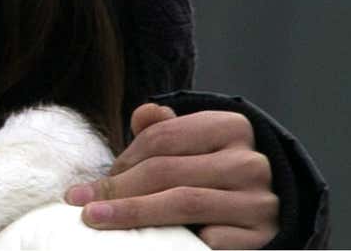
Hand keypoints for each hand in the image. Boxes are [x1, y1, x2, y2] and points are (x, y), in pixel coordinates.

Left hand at [64, 103, 278, 248]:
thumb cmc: (213, 173)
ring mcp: (260, 200)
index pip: (161, 138)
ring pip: (185, 203)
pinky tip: (153, 245)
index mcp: (231, 127)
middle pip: (167, 171)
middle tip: (84, 208)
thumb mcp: (194, 142)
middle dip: (118, 190)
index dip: (121, 161)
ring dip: (134, 214)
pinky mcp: (264, 236)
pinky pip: (212, 240)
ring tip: (98, 221)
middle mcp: (250, 161)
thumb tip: (143, 113)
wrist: (267, 210)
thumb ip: (164, 129)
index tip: (89, 187)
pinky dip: (178, 242)